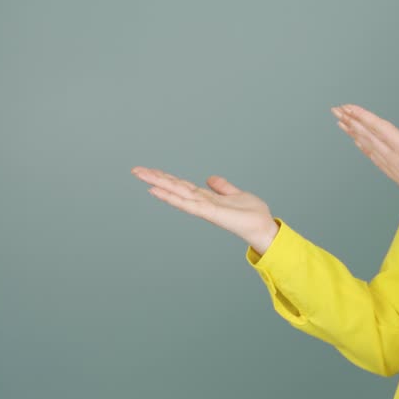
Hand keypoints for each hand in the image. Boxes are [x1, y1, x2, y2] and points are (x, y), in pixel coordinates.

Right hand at [131, 167, 279, 252]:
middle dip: (155, 178)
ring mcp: (202, 207)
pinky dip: (171, 197)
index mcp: (206, 197)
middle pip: (174, 187)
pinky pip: (186, 203)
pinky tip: (157, 191)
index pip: (181, 185)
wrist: (263, 228)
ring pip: (176, 192)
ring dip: (158, 184)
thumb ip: (223, 187)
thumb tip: (211, 178)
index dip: (166, 178)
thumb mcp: (236, 194)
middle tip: (135, 170)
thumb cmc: (252, 215)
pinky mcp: (208, 212)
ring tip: (141, 175)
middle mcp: (200, 202)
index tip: (150, 171)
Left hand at [332, 103, 398, 225]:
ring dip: (354, 133)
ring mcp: (394, 168)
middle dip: (351, 121)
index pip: (379, 127)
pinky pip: (375, 158)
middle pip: (368, 135)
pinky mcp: (396, 176)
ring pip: (368, 146)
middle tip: (335, 109)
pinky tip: (360, 145)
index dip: (361, 116)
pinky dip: (364, 148)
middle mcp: (395, 158)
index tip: (346, 107)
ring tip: (342, 123)